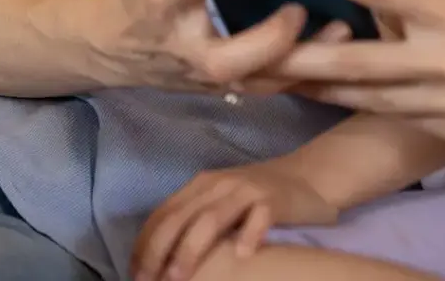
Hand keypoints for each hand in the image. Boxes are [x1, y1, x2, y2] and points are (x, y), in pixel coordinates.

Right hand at [96, 0, 351, 92]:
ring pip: (258, 83)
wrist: (119, 50)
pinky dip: (308, 67)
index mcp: (160, 4)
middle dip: (266, 39)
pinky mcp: (232, 88)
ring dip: (301, 59)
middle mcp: (187, 47)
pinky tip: (342, 45)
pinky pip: (273, 84)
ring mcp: (211, 76)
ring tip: (343, 29)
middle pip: (225, 60)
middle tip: (299, 9)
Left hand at [131, 161, 337, 280]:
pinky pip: (259, 217)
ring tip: (180, 279)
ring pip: (212, 218)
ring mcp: (248, 190)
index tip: (136, 275)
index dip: (146, 245)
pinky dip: (248, 235)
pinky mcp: (274, 200)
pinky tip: (243, 256)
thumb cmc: (256, 197)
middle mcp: (220, 184)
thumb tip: (158, 261)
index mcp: (201, 185)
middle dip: (161, 252)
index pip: (164, 214)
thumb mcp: (220, 201)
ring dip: (191, 249)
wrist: (308, 175)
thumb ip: (194, 220)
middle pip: (182, 217)